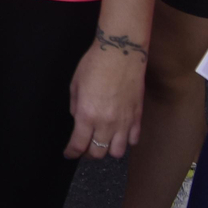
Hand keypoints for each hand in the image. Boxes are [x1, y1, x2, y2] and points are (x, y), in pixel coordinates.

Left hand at [65, 36, 147, 159]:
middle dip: (88, 153)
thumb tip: (78, 119)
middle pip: (98, 152)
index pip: (79, 144)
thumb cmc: (94, 65)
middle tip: (84, 148)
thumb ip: (76, 106)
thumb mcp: (75, 85)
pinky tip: (119, 134)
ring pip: (117, 152)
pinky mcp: (138, 117)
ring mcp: (125, 122)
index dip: (72, 152)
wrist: (120, 54)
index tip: (69, 153)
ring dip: (108, 149)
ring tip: (103, 141)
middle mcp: (107, 122)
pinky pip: (133, 140)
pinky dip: (126, 141)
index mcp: (87, 114)